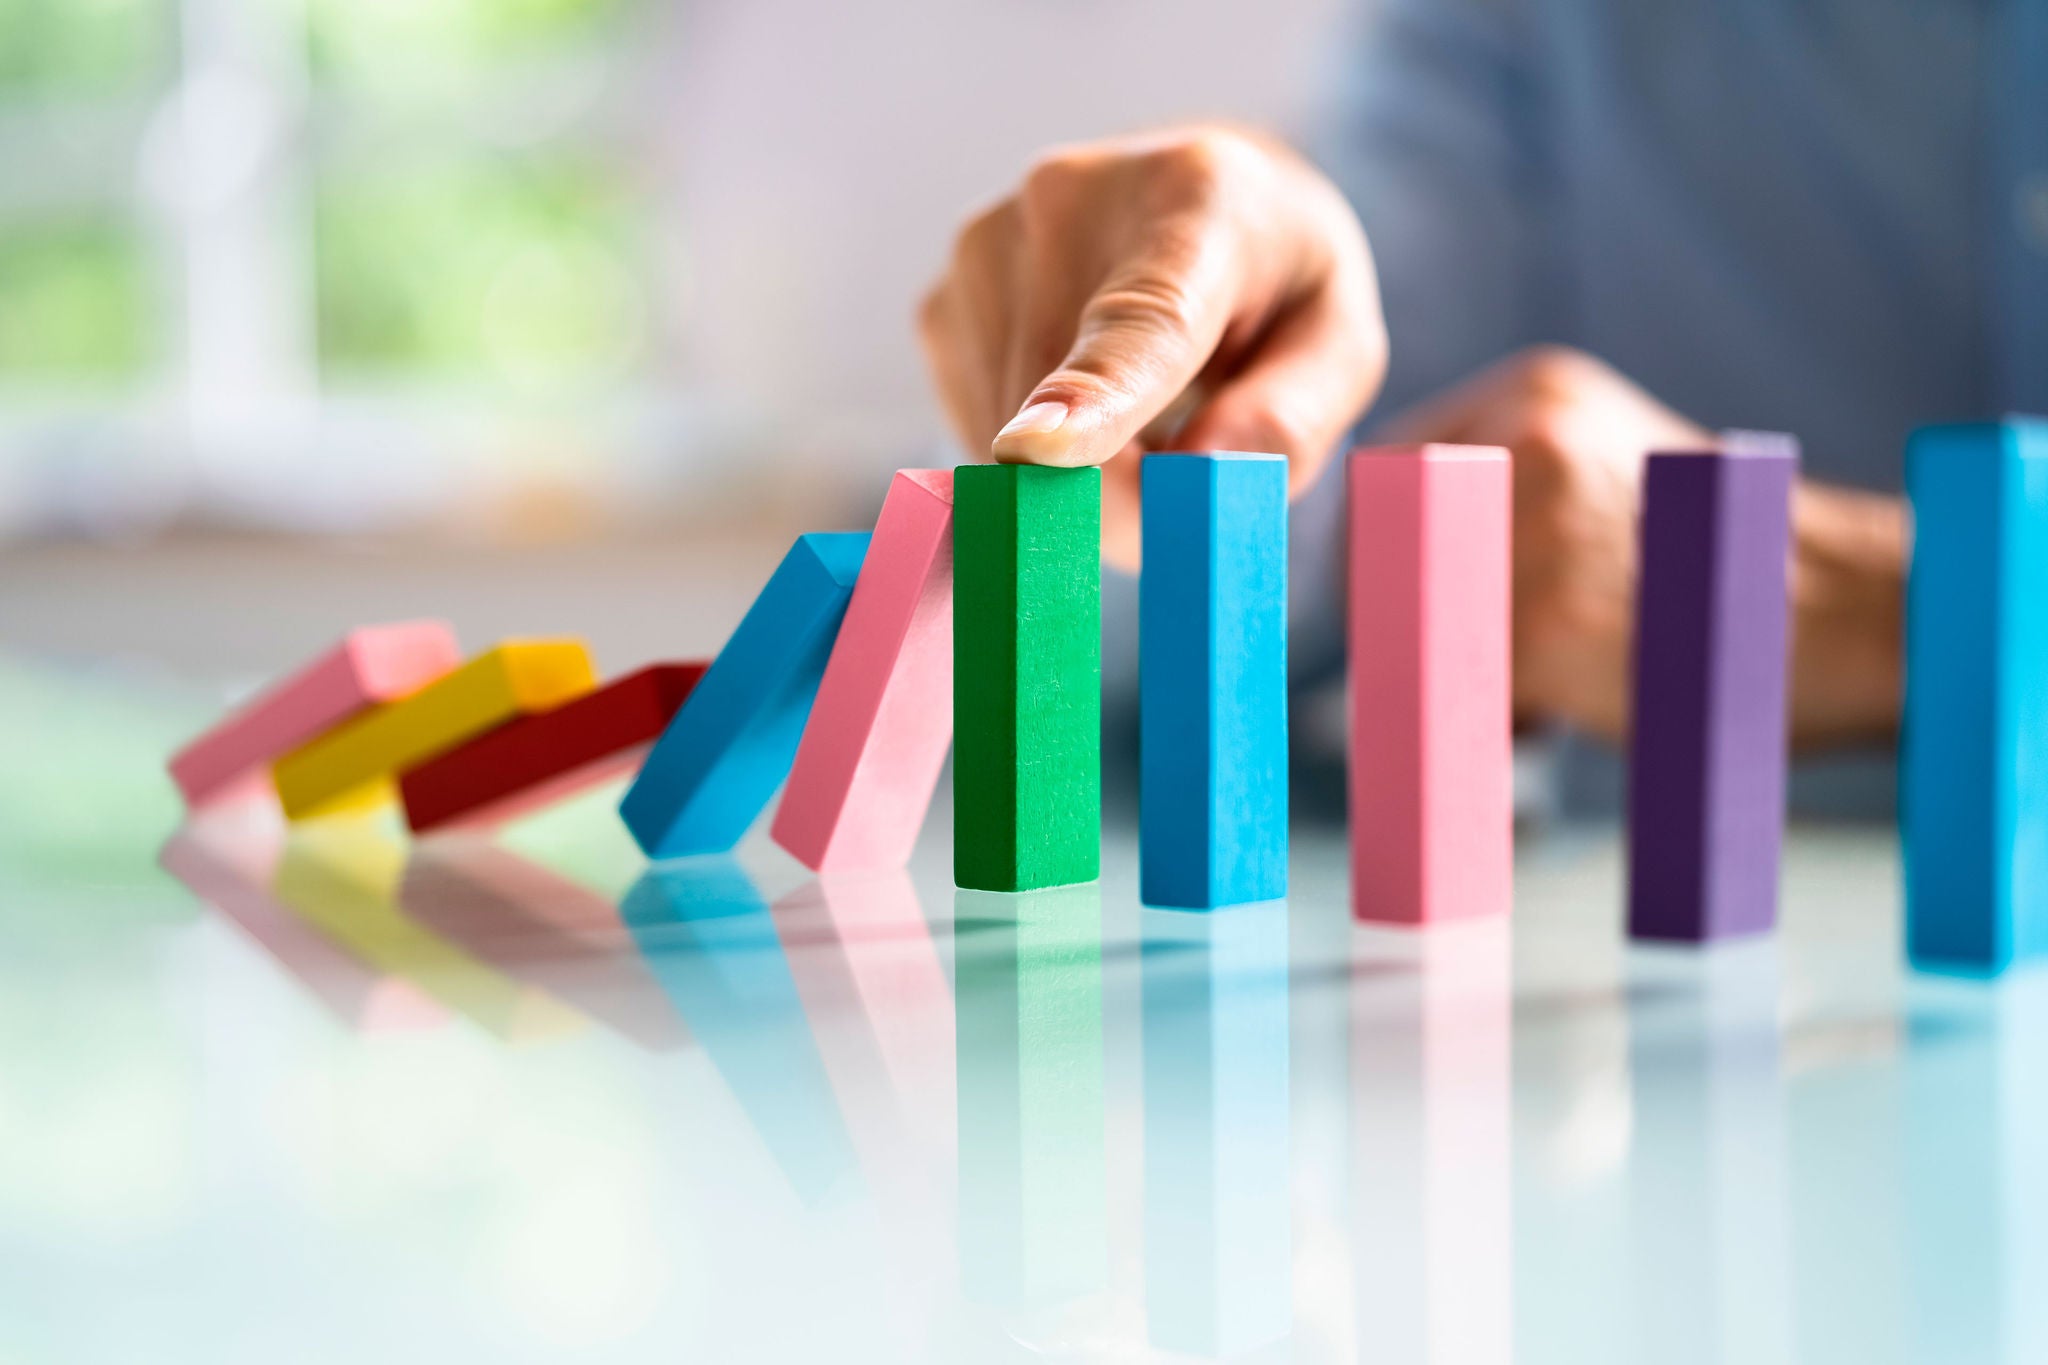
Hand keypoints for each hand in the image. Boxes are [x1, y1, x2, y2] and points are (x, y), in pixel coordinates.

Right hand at [917, 127, 1387, 567]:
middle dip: (1121, 494)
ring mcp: (986, 244)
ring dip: (1079, 472)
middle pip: (1065, 412)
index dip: (1090, 395)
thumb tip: (1195, 479)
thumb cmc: (1279, 286)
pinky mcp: (940, 299)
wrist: (1202, 200)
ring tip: (1143, 405)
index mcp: (1196, 199)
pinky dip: (1034, 454)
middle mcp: (1069, 199)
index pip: (1139, 317)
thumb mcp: (1339, 345)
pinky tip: (1082, 399)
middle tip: (1185, 483)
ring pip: (1011, 436)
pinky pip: (977, 431)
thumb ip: (1292, 417)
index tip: (1037, 453)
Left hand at [1380, 346, 1709, 740]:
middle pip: (1381, 551)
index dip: (1377, 552)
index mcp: (1534, 397)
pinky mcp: (1541, 626)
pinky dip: (1491, 721)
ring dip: (1450, 672)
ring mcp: (1529, 534)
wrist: (1851, 612)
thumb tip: (1381, 558)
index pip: (1387, 473)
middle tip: (1445, 663)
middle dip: (1397, 619)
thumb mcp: (1606, 464)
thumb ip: (1503, 485)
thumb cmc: (1719, 561)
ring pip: (1414, 627)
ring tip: (1535, 689)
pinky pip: (1459, 690)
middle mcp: (1522, 448)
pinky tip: (1560, 713)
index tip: (1389, 603)